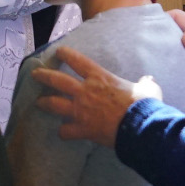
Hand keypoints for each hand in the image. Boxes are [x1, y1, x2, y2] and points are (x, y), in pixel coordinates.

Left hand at [32, 45, 161, 147]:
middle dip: (44, 76)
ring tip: (38, 102)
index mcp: (100, 78)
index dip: (65, 54)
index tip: (58, 51)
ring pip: (54, 103)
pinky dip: (64, 132)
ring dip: (45, 103)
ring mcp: (81, 110)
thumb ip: (145, 83)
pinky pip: (67, 130)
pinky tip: (62, 133)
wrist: (143, 128)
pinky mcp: (83, 128)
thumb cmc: (145, 106)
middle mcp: (85, 91)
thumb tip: (149, 80)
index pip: (77, 60)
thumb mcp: (148, 89)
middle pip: (57, 80)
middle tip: (35, 75)